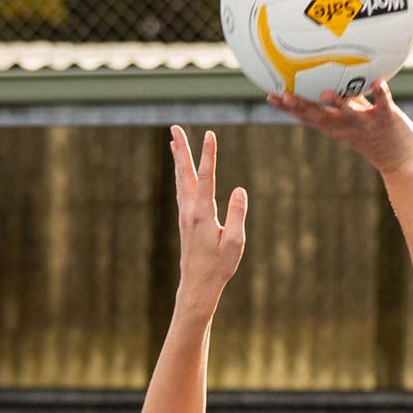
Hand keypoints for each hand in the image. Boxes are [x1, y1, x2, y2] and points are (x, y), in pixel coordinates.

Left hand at [169, 127, 246, 303]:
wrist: (198, 284)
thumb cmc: (219, 266)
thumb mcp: (234, 243)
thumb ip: (237, 215)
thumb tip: (240, 190)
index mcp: (203, 214)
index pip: (206, 177)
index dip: (208, 154)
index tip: (209, 134)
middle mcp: (190, 210)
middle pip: (185, 173)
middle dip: (181, 149)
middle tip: (174, 127)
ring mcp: (185, 215)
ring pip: (180, 180)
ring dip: (178, 159)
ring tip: (173, 141)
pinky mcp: (186, 220)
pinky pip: (182, 190)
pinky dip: (180, 175)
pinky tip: (180, 171)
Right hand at [267, 79, 412, 177]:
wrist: (402, 162)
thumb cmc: (376, 138)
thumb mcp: (353, 121)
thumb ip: (342, 102)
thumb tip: (329, 82)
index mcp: (337, 127)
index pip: (308, 116)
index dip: (289, 108)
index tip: (270, 96)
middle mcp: (348, 125)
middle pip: (320, 116)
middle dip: (301, 107)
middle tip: (283, 96)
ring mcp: (366, 122)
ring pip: (349, 112)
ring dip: (338, 103)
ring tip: (325, 93)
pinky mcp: (387, 119)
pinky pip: (383, 104)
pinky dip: (380, 93)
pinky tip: (378, 82)